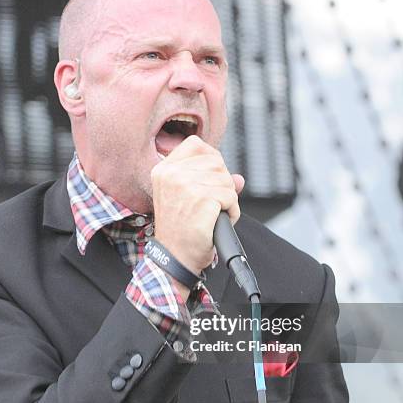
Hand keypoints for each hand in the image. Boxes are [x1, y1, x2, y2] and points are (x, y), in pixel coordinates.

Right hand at [151, 135, 243, 290]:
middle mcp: (171, 174)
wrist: (175, 257)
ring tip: (212, 215)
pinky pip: (231, 197)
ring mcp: (185, 185)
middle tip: (210, 204)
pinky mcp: (201, 199)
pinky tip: (217, 222)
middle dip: (222, 184)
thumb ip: (211, 181)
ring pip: (226, 180)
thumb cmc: (180, 231)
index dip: (211, 160)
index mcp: (163, 170)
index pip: (196, 145)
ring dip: (228, 199)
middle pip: (216, 162)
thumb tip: (239, 179)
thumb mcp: (188, 199)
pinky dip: (232, 212)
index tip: (210, 179)